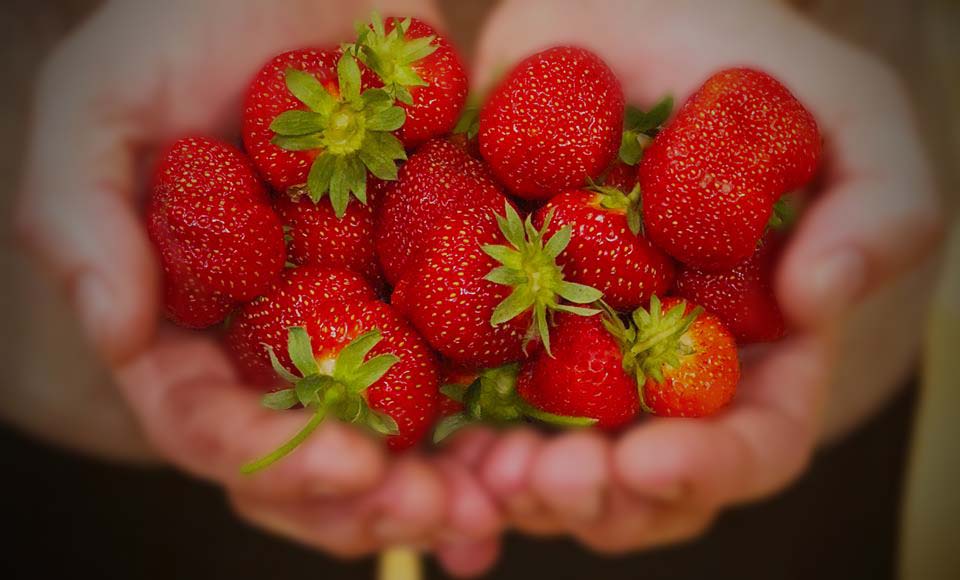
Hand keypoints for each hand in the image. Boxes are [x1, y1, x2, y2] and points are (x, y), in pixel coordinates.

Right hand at [16, 0, 500, 571]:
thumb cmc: (177, 30)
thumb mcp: (98, 106)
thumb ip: (79, 218)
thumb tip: (117, 332)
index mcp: (185, 324)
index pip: (209, 425)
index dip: (274, 461)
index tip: (353, 469)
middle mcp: (267, 341)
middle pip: (308, 454)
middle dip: (369, 501)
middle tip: (443, 514)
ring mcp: (350, 321)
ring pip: (390, 434)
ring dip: (441, 482)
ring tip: (496, 504)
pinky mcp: (423, 286)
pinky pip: (460, 367)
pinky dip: (492, 424)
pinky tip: (528, 459)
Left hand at [465, 0, 941, 554]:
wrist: (623, 19)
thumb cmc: (746, 64)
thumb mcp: (849, 115)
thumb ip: (877, 207)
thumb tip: (821, 296)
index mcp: (755, 347)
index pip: (753, 444)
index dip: (707, 469)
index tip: (649, 461)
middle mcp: (662, 373)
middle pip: (639, 482)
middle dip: (594, 496)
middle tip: (548, 475)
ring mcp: (573, 355)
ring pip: (549, 458)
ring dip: (516, 484)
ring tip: (487, 469)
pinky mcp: (495, 323)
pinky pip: (469, 400)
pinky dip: (453, 441)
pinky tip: (436, 451)